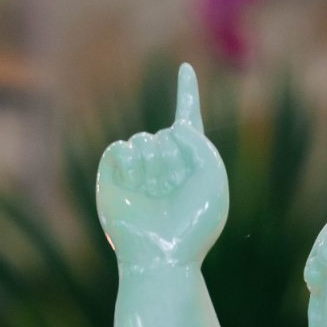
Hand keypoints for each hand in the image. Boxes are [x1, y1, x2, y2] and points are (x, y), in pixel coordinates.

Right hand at [96, 62, 228, 270]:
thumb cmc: (192, 226)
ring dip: (151, 161)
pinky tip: (135, 180)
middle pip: (165, 134)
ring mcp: (138, 174)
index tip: (185, 69)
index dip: (187, 94)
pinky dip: (128, 160)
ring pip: (142, 140)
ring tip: (155, 193)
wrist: (161, 256)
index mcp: (191, 167)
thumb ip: (199, 142)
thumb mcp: (212, 178)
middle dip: (171, 156)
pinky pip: (120, 149)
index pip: (189, 121)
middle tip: (173, 191)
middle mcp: (164, 168)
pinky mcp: (114, 180)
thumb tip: (171, 129)